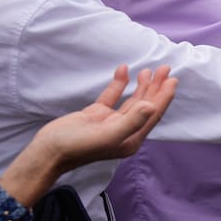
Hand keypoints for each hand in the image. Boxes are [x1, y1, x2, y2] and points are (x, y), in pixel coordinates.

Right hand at [36, 65, 176, 172]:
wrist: (47, 151)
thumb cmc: (76, 147)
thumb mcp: (107, 135)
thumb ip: (131, 121)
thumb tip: (151, 106)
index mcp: (130, 140)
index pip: (153, 115)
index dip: (164, 97)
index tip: (172, 79)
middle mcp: (124, 131)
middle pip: (145, 106)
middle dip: (156, 87)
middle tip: (165, 68)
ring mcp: (110, 122)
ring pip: (132, 101)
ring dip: (142, 85)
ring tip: (150, 69)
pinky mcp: (97, 115)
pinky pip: (112, 96)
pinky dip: (119, 84)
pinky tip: (124, 70)